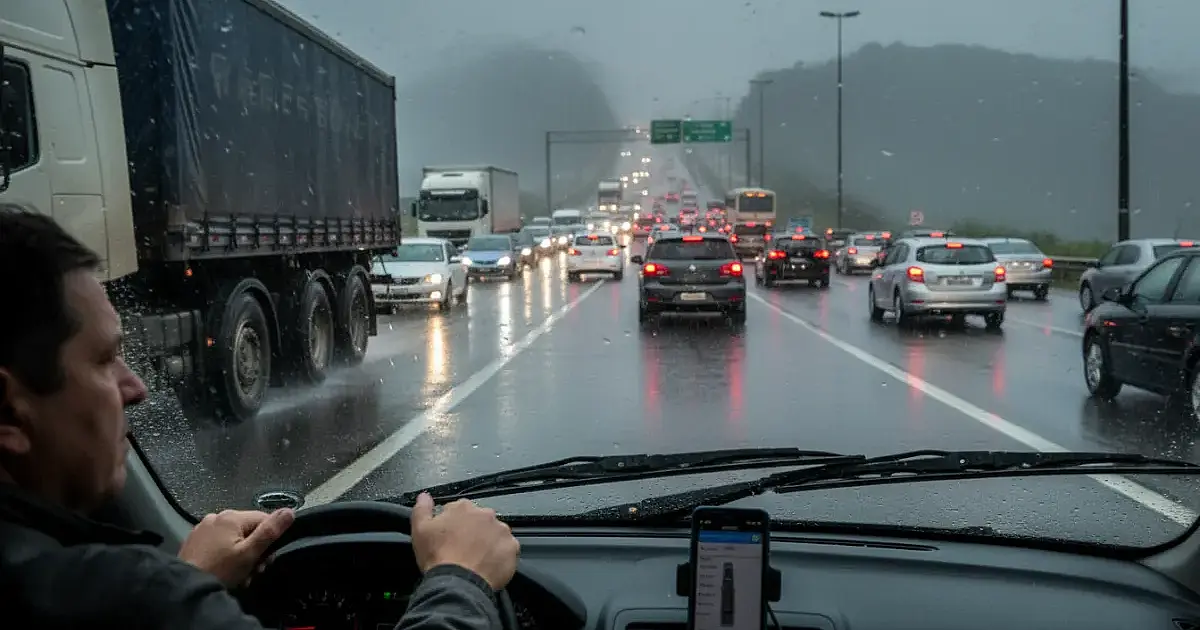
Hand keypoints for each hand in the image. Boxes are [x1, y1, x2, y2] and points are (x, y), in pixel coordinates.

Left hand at [178, 508, 294, 587]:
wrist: (185, 587)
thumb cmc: (220, 570)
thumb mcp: (249, 553)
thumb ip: (270, 531)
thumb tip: (289, 511)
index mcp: (232, 517)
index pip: (264, 519)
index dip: (270, 540)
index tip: (266, 560)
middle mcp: (216, 516)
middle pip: (247, 529)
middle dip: (254, 549)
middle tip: (253, 571)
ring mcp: (202, 528)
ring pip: (232, 537)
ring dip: (240, 553)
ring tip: (238, 574)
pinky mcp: (193, 540)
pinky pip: (217, 543)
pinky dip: (224, 554)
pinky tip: (223, 569)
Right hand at [410, 493, 519, 588]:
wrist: (458, 583)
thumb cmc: (438, 556)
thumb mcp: (420, 530)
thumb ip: (422, 509)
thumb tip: (424, 496)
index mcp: (464, 507)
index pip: (460, 510)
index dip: (454, 525)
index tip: (450, 538)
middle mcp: (486, 514)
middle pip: (480, 521)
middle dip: (473, 532)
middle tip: (464, 550)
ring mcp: (502, 531)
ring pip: (495, 534)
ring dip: (488, 542)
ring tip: (476, 559)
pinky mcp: (512, 548)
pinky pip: (507, 549)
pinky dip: (500, 555)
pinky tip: (488, 565)